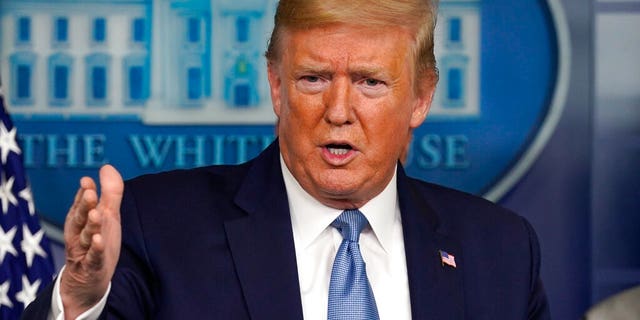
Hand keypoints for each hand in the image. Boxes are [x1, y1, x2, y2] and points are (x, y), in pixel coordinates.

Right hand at [59, 165, 122, 318]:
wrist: (88, 281)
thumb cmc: (98, 242)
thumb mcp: (107, 216)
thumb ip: (109, 193)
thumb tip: (107, 166)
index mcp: (82, 220)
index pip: (82, 204)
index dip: (85, 193)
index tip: (88, 181)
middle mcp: (79, 234)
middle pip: (80, 218)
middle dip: (85, 206)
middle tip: (90, 193)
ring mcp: (84, 251)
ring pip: (86, 236)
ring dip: (91, 225)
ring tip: (96, 214)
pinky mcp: (92, 267)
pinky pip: (93, 257)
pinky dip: (96, 249)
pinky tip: (99, 240)